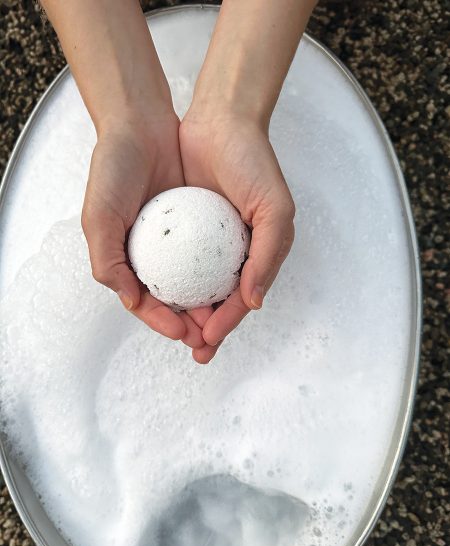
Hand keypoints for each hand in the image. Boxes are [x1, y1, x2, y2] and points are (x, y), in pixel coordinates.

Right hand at [81, 114, 210, 350]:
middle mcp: (157, 255)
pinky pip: (218, 254)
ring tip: (226, 320)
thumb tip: (133, 302)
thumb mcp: (99, 217)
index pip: (148, 303)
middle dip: (194, 326)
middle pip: (178, 301)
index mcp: (129, 260)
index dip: (165, 323)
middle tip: (210, 339)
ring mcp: (183, 241)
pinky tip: (238, 284)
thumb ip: (109, 262)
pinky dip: (225, 272)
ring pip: (201, 283)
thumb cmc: (114, 169)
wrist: (142, 124)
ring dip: (213, 306)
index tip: (184, 332)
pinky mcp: (205, 224)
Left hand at [179, 111, 295, 362]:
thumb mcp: (275, 209)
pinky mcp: (177, 229)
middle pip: (214, 302)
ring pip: (190, 289)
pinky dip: (165, 282)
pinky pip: (169, 262)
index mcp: (255, 255)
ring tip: (172, 330)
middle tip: (191, 346)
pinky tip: (155, 296)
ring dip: (183, 313)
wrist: (219, 120)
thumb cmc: (253, 164)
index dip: (226, 324)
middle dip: (203, 329)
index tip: (208, 340)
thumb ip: (268, 256)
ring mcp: (201, 244)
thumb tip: (254, 301)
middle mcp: (228, 254)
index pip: (240, 300)